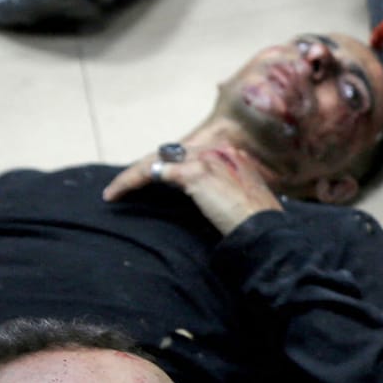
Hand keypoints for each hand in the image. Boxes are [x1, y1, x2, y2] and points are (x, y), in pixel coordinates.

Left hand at [103, 139, 283, 236]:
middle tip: (124, 185)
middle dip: (144, 167)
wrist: (267, 232)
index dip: (165, 166)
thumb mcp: (243, 201)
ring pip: (156, 159)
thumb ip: (224, 192)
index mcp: (232, 154)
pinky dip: (130, 182)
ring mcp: (206, 159)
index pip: (187, 153)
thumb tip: (203, 199)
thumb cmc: (258, 225)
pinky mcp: (195, 173)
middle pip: (169, 152)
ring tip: (114, 191)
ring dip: (132, 175)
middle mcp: (218, 150)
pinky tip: (117, 195)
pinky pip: (152, 172)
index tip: (149, 181)